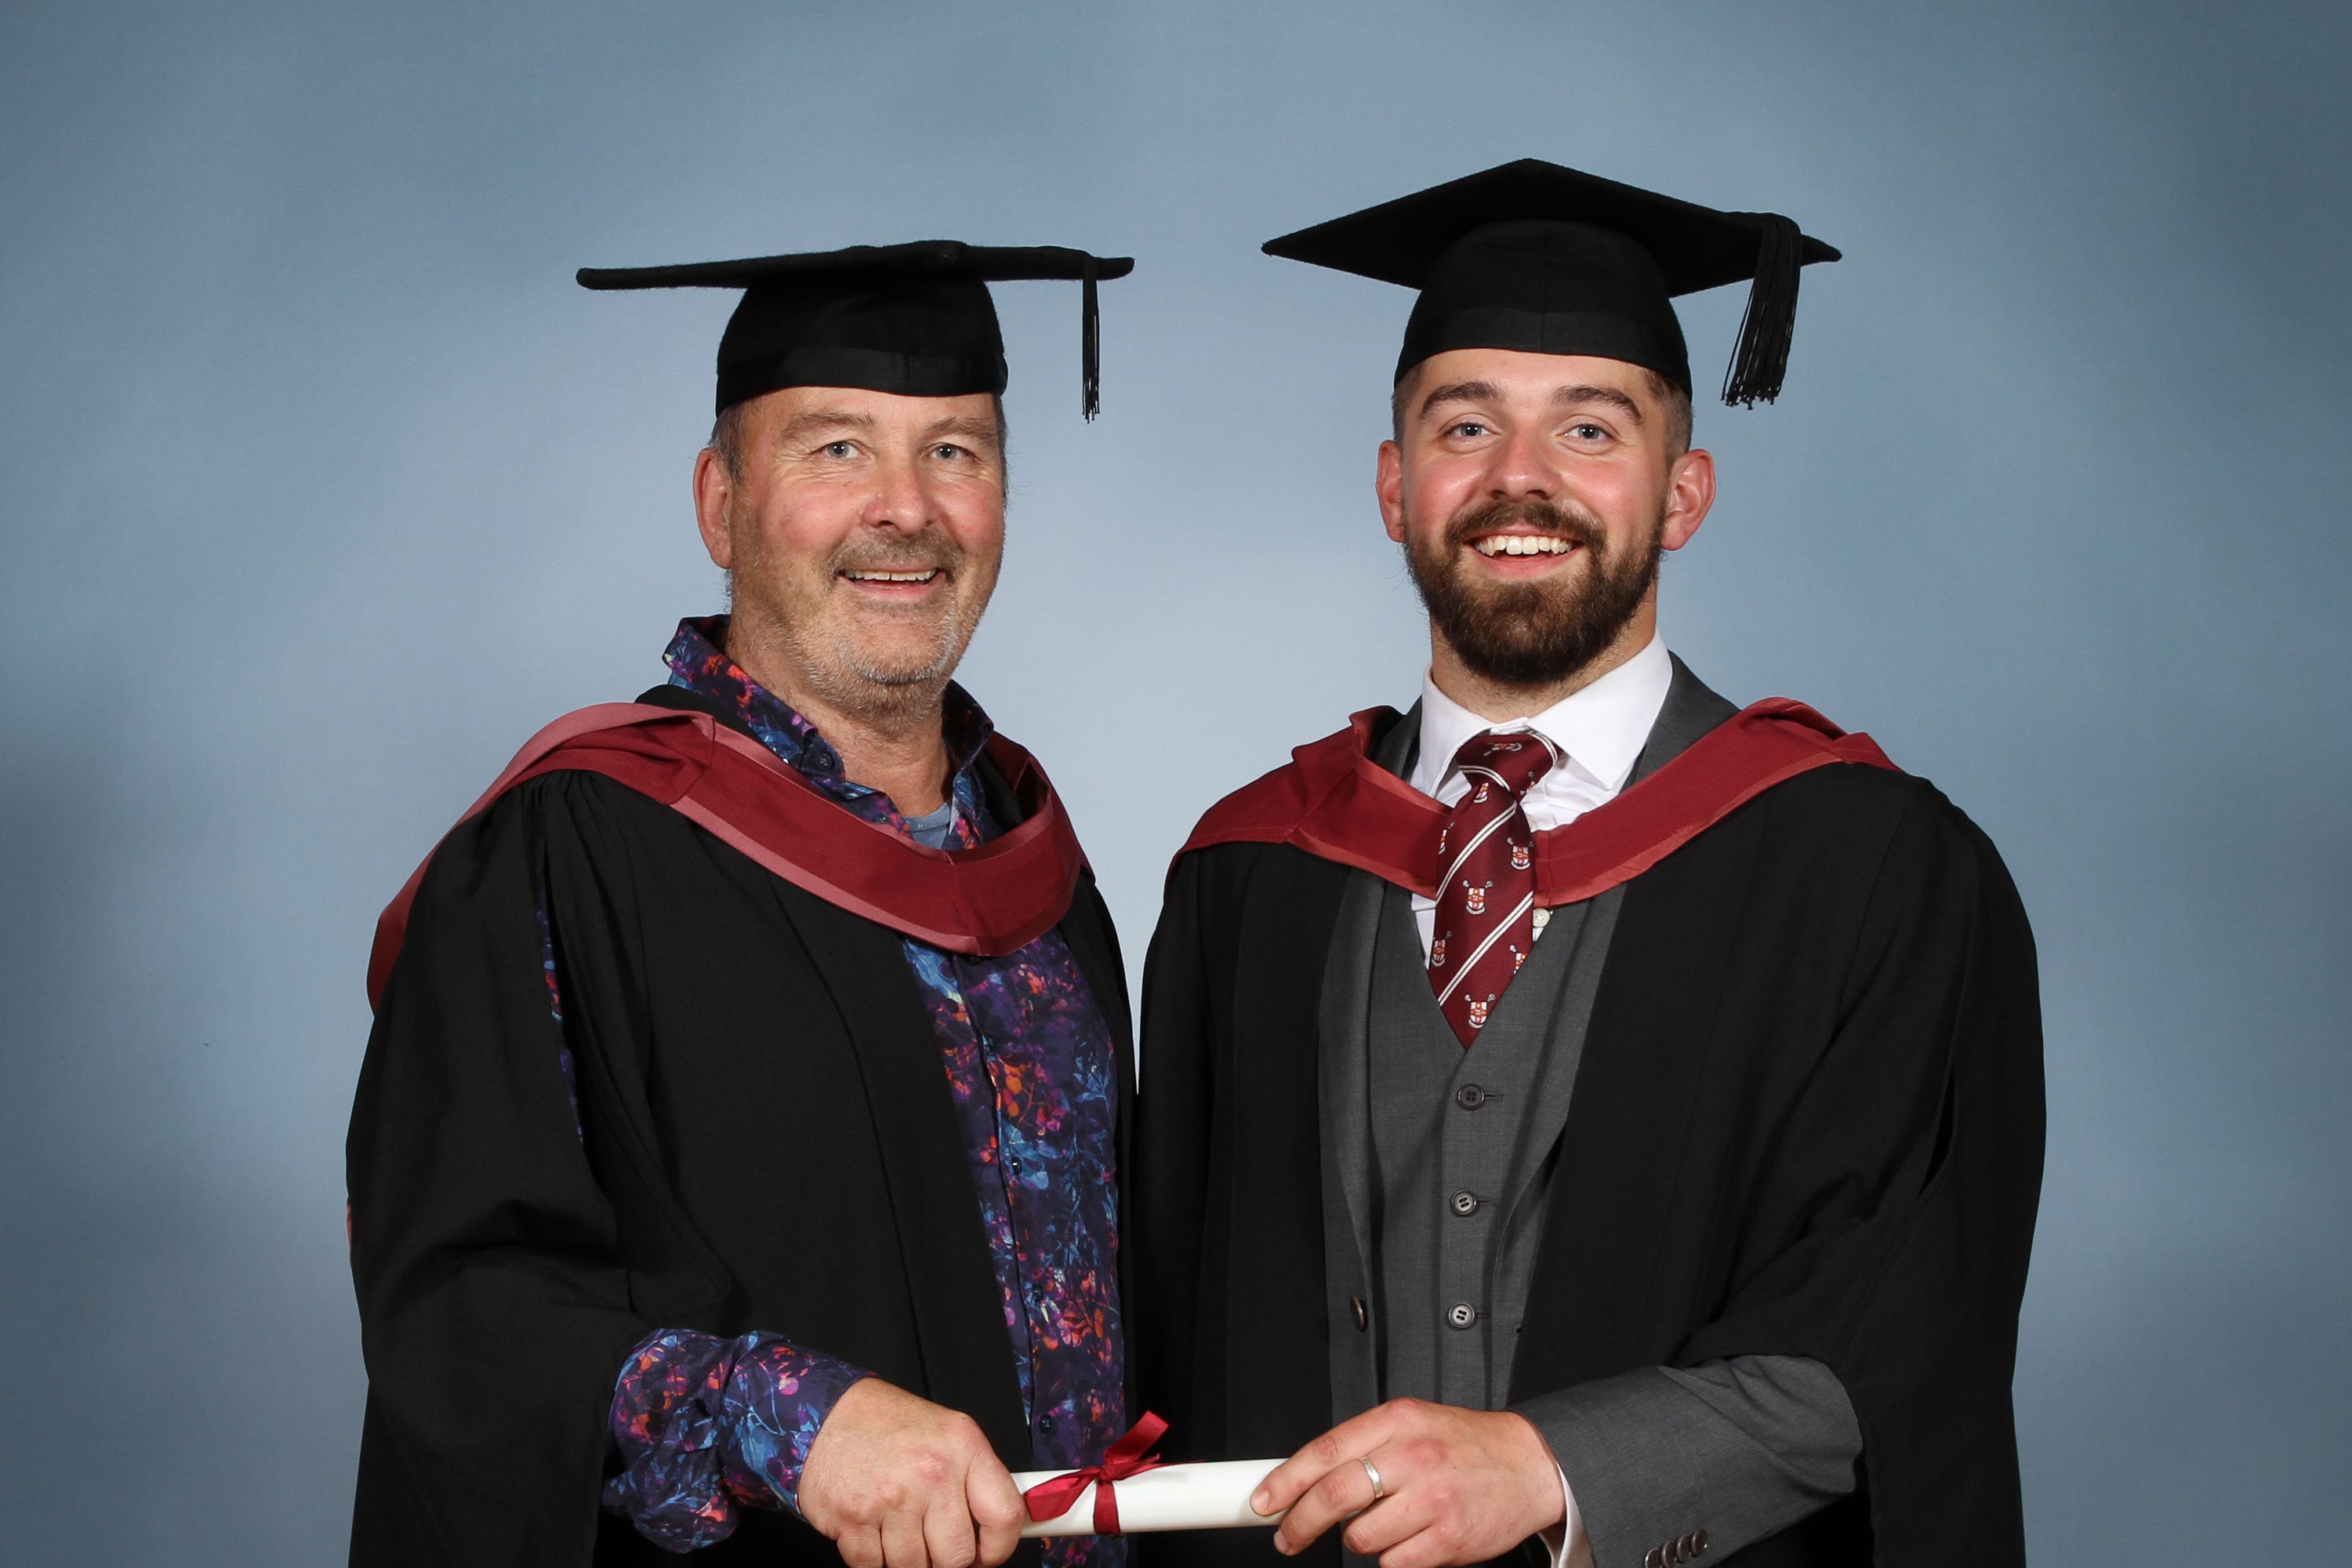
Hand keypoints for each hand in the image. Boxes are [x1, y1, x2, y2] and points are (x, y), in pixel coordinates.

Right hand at [798, 1377, 1027, 1567]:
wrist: (825, 1413)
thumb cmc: (889, 1426)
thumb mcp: (947, 1434)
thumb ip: (974, 1479)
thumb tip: (998, 1531)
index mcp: (963, 1447)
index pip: (1005, 1515)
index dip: (999, 1548)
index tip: (986, 1554)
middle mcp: (931, 1472)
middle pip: (957, 1556)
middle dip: (946, 1559)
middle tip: (934, 1544)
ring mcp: (890, 1498)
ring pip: (914, 1567)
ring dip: (908, 1559)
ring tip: (898, 1528)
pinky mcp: (852, 1518)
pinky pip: (873, 1567)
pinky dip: (874, 1559)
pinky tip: (873, 1530)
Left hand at [1251, 1398, 1565, 1567]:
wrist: (1529, 1465)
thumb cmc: (1466, 1445)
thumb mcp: (1412, 1423)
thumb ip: (1364, 1443)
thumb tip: (1306, 1476)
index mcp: (1398, 1420)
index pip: (1325, 1451)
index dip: (1286, 1481)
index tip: (1264, 1502)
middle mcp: (1414, 1456)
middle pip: (1334, 1495)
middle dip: (1299, 1523)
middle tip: (1287, 1536)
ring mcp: (1432, 1500)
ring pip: (1360, 1537)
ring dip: (1360, 1538)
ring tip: (1384, 1523)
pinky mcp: (1449, 1539)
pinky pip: (1393, 1563)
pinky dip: (1392, 1558)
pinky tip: (1409, 1539)